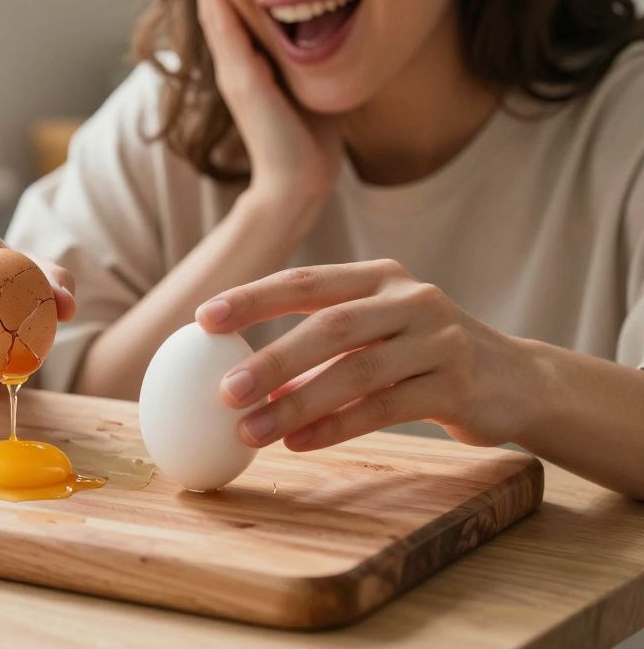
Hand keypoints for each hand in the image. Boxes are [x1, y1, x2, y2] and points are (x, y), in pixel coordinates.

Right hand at [187, 0, 342, 200]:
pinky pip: (225, 31)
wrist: (299, 184)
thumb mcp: (311, 90)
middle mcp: (237, 68)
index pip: (234, 17)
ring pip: (215, 14)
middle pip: (217, 9)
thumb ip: (309, 66)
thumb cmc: (311, 143)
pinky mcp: (244, 82)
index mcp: (253, 69)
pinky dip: (215, 1)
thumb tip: (328, 42)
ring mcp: (236, 74)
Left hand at [195, 260, 541, 450]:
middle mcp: (411, 299)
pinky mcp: (456, 386)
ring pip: (354, 373)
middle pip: (329, 327)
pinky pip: (383, 409)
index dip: (253, 298)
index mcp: (380, 276)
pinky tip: (297, 443)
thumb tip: (235, 370)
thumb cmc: (422, 354)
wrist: (517, 380)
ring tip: (250, 431)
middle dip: (271, 359)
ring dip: (296, 406)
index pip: (306, 281)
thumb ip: (320, 339)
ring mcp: (438, 340)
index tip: (203, 319)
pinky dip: (335, 427)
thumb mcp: (378, 330)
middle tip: (224, 391)